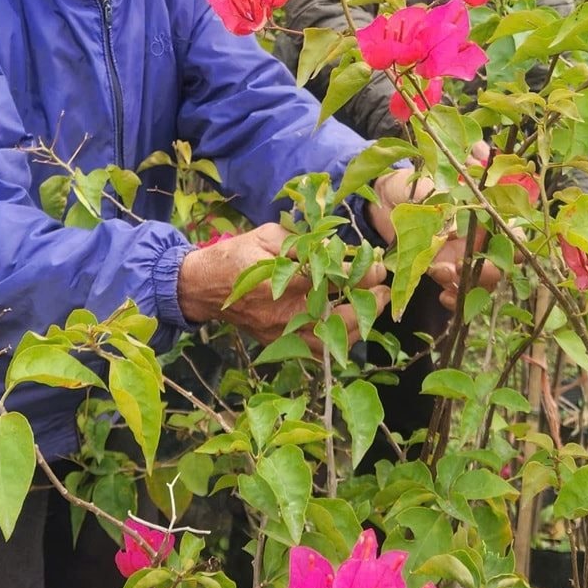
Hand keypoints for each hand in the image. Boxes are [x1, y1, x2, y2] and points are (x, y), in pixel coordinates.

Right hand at [176, 224, 388, 348]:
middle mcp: (282, 315)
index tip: (378, 266)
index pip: (332, 282)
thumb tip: (336, 249)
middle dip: (368, 304)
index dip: (360, 275)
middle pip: (338, 317)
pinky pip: (315, 350)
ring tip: (374, 306)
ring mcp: (280, 334)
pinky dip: (337, 340)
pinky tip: (351, 324)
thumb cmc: (236, 255)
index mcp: (279, 284)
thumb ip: (302, 244)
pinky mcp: (279, 344)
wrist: (204, 287)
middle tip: (384, 289)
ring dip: (358, 325)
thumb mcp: (267, 237)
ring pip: (330, 341)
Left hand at [368, 141, 498, 308]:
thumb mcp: (432, 180)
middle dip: (489, 271)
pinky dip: (455, 299)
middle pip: (501, 264)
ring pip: (482, 283)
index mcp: (484, 216)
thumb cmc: (413, 183)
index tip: (500, 249)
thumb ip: (453, 183)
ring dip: (468, 285)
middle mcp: (478, 239)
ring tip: (442, 273)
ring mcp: (462, 257)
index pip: (513, 234)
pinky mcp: (444, 272)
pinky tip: (443, 296)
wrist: (384, 199)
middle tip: (462, 265)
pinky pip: (459, 293)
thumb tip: (473, 181)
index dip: (515, 245)